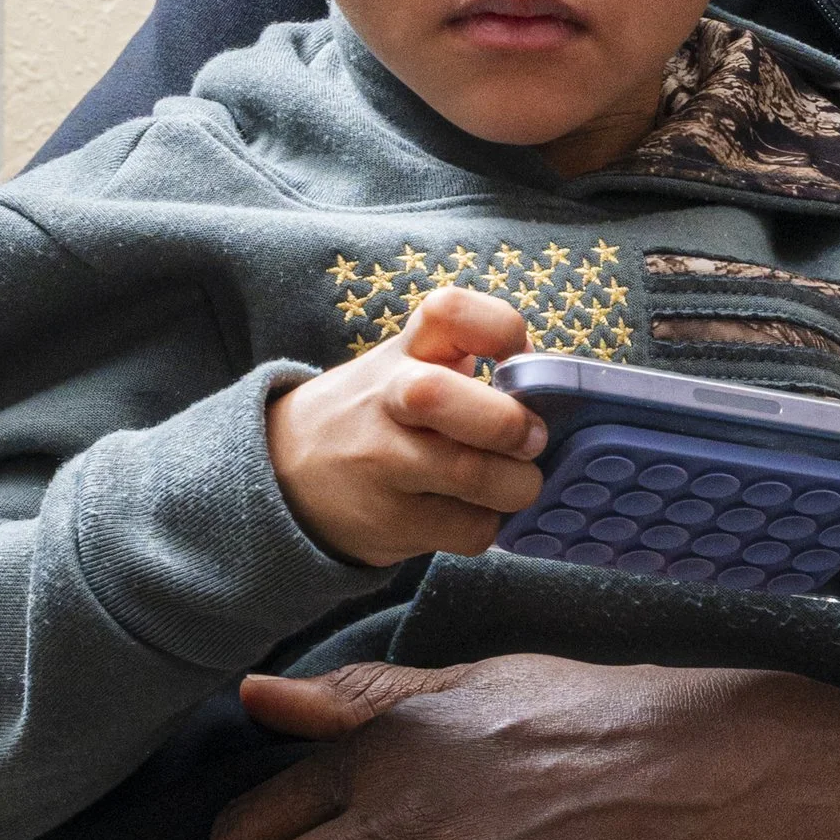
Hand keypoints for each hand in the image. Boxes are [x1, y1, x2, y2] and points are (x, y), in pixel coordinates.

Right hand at [266, 287, 546, 566]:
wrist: (288, 473)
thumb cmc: (378, 415)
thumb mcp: (406, 367)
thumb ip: (468, 363)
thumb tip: (551, 382)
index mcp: (405, 351)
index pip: (447, 311)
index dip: (499, 329)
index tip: (521, 356)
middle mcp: (388, 399)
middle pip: (438, 395)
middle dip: (507, 423)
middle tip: (533, 439)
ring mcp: (383, 463)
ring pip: (467, 474)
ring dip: (516, 485)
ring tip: (516, 484)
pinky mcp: (391, 522)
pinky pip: (468, 529)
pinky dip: (489, 525)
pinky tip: (475, 513)